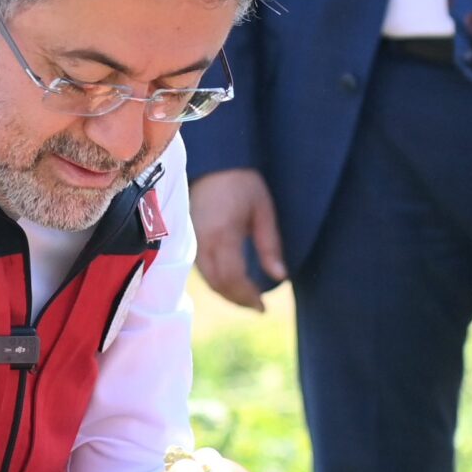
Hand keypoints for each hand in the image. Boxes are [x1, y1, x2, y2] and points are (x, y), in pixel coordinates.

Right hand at [189, 168, 283, 309]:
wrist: (214, 164)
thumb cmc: (243, 183)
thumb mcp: (263, 210)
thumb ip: (270, 245)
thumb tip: (281, 277)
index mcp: (223, 233)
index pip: (232, 277)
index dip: (247, 296)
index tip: (263, 307)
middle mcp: (203, 240)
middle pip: (218, 283)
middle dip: (238, 300)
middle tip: (258, 307)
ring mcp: (193, 240)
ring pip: (208, 280)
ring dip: (228, 294)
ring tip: (248, 300)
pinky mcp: (190, 239)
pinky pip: (202, 270)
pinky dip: (218, 283)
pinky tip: (233, 285)